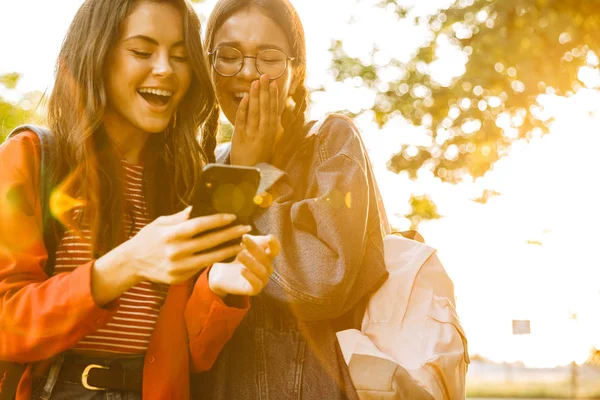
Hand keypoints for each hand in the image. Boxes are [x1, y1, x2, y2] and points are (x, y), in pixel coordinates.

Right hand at [123, 206, 250, 284]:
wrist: (131, 263)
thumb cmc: (148, 239)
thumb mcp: (161, 223)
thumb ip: (181, 217)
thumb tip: (200, 206)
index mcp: (171, 234)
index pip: (199, 225)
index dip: (217, 220)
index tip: (232, 216)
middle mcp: (176, 251)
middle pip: (209, 241)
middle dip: (230, 234)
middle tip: (245, 228)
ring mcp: (178, 267)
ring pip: (210, 258)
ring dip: (228, 250)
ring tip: (242, 244)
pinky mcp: (179, 278)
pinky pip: (201, 268)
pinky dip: (215, 261)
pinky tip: (226, 254)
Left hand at [208, 234, 280, 296]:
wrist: (222, 274)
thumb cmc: (237, 258)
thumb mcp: (245, 246)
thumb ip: (254, 240)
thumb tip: (264, 237)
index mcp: (267, 256)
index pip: (275, 249)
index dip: (274, 244)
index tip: (269, 237)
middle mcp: (268, 268)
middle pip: (266, 258)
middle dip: (255, 248)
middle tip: (244, 239)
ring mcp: (262, 279)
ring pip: (261, 271)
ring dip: (251, 262)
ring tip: (239, 255)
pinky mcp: (254, 290)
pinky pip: (256, 284)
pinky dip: (250, 277)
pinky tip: (242, 270)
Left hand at [230, 74, 279, 165]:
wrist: (249, 174)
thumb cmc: (260, 158)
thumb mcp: (270, 143)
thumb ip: (272, 128)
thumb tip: (276, 112)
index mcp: (272, 133)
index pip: (274, 110)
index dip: (273, 96)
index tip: (274, 83)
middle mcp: (264, 133)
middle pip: (265, 108)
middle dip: (265, 91)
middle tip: (265, 75)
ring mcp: (252, 135)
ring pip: (255, 112)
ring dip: (255, 96)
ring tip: (256, 82)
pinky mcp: (240, 138)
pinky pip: (242, 121)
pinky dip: (243, 109)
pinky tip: (245, 98)